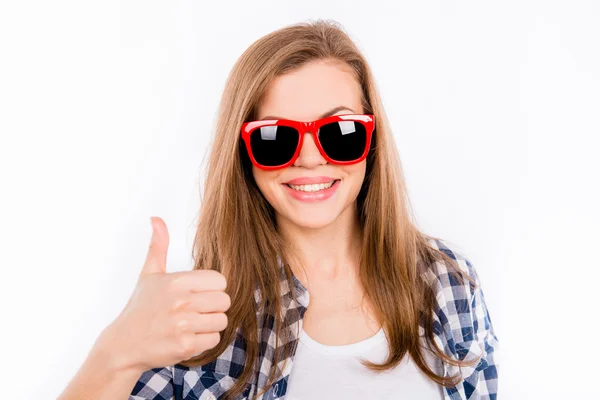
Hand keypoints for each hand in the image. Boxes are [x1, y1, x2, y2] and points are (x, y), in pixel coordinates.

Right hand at [95, 216, 229, 372]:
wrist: (123, 345)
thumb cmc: (140, 308)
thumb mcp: (149, 274)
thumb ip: (158, 246)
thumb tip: (156, 218)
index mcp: (177, 281)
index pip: (220, 281)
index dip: (212, 289)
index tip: (197, 294)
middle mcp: (181, 301)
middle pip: (224, 301)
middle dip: (212, 307)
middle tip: (194, 311)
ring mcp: (184, 324)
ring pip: (222, 321)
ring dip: (209, 325)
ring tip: (190, 325)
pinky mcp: (186, 346)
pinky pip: (214, 340)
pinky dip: (204, 341)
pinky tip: (187, 337)